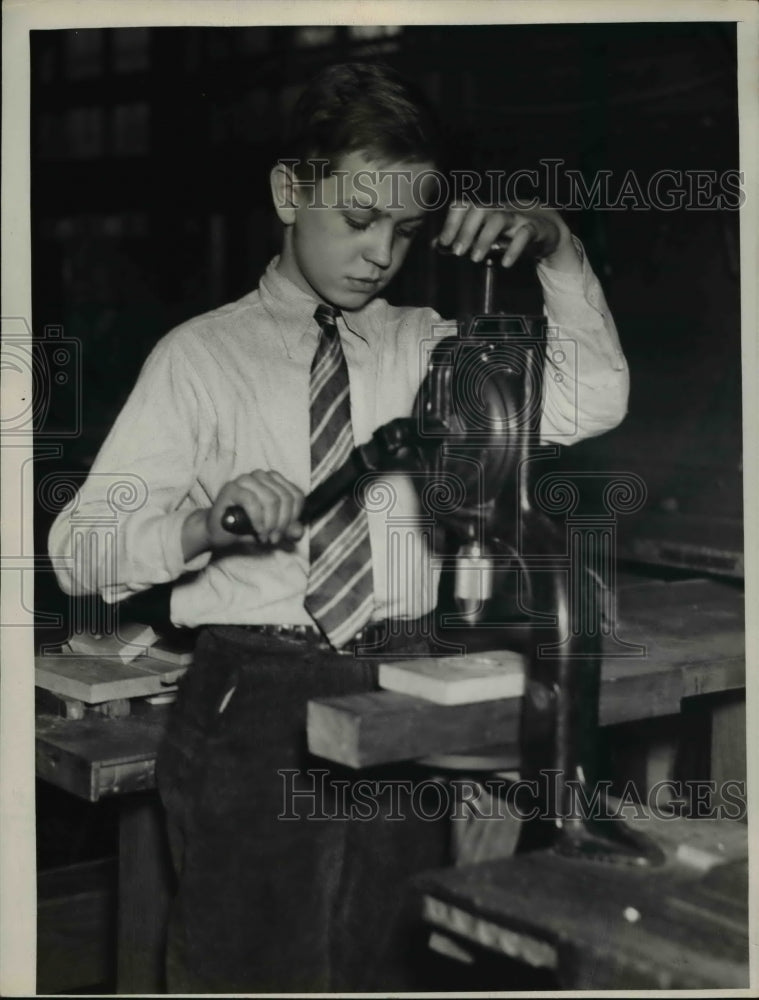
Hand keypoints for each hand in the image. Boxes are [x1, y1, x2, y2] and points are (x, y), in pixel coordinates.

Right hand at [182, 470, 304, 559]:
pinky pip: (252, 501)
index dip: (294, 517)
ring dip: (270, 523)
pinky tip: (257, 530)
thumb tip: (299, 532)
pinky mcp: (231, 488)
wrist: (220, 532)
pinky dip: (257, 519)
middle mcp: (261, 476)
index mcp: (275, 480)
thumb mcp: (274, 529)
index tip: (284, 532)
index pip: (296, 495)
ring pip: (271, 499)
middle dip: (282, 523)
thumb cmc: (247, 527)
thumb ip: (289, 529)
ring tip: (264, 536)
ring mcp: (245, 479)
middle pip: (285, 498)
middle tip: (273, 538)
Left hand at [434, 201, 577, 271]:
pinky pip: (524, 234)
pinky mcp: (535, 228)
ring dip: (484, 238)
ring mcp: (518, 217)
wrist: (548, 229)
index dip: (451, 222)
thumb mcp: (486, 234)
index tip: (443, 244)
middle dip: (465, 230)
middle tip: (457, 252)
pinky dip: (514, 249)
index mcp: (485, 210)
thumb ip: (462, 238)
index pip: (464, 206)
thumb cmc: (510, 232)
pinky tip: (505, 264)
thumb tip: (436, 245)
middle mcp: (499, 209)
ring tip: (475, 259)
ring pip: (498, 218)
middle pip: (479, 209)